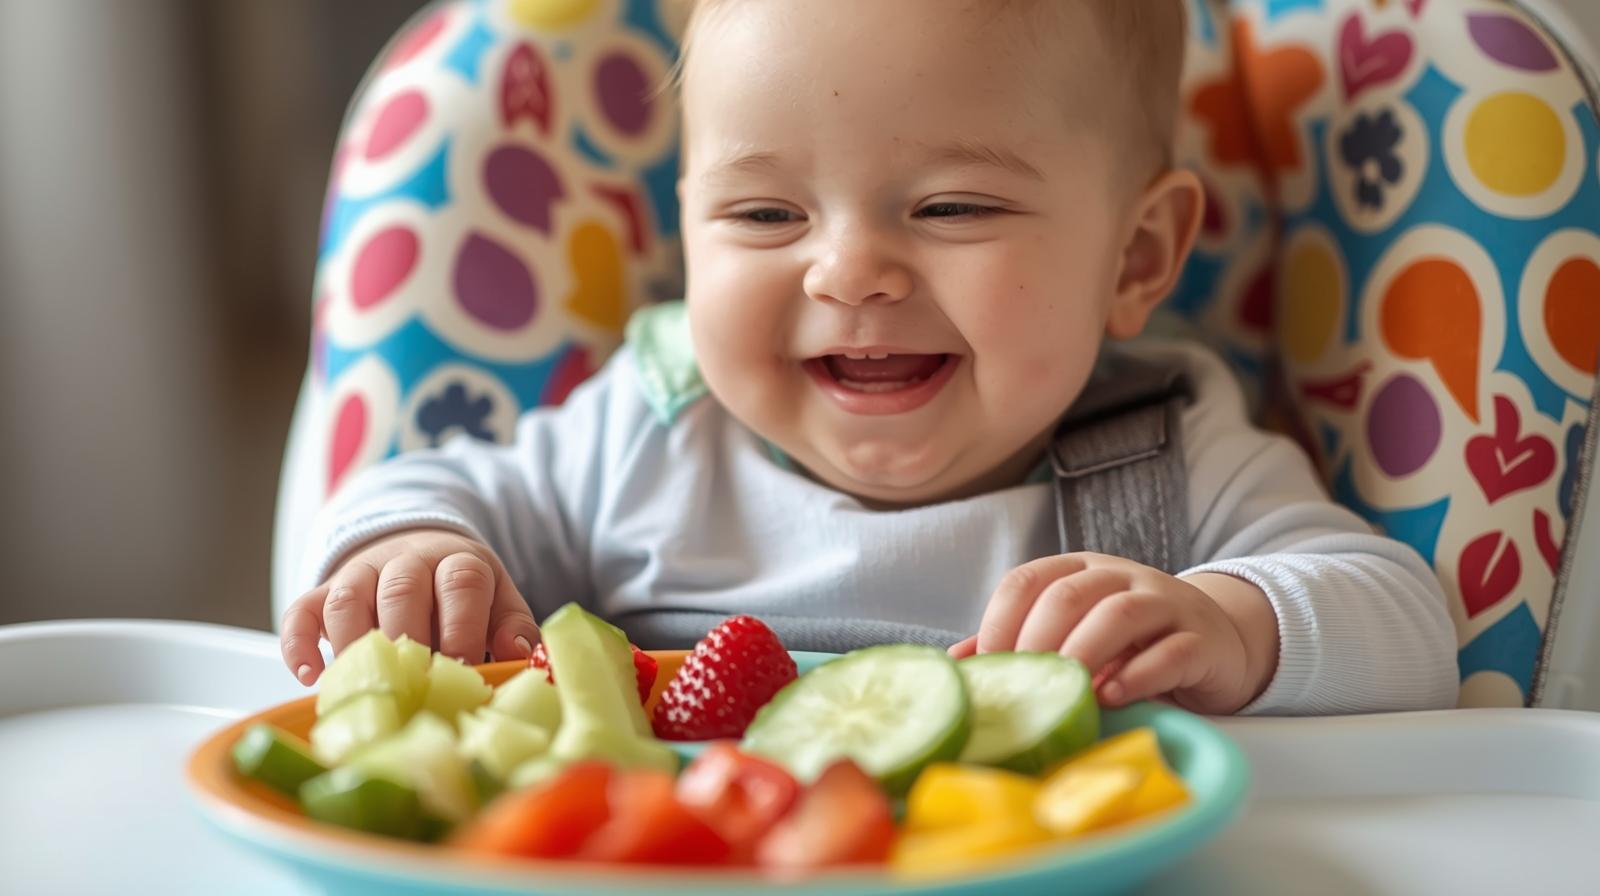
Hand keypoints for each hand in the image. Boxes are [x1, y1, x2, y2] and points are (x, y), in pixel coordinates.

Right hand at [279, 528, 538, 685]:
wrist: (417, 549)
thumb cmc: (462, 593)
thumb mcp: (498, 599)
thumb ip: (512, 626)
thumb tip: (519, 657)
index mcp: (457, 562)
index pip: (460, 583)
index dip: (462, 625)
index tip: (463, 667)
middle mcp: (406, 561)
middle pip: (402, 591)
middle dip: (410, 639)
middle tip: (417, 684)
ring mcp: (361, 574)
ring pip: (349, 600)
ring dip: (356, 644)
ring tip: (369, 687)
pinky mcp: (324, 591)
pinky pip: (302, 609)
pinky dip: (299, 641)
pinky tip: (311, 676)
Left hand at [950, 553, 1277, 714]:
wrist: (1217, 642)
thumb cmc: (1131, 644)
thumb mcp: (1074, 634)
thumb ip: (1021, 643)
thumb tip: (958, 663)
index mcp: (1080, 570)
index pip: (1028, 579)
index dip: (1001, 621)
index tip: (992, 667)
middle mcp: (1120, 577)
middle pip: (1068, 595)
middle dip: (1037, 642)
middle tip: (1027, 688)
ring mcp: (1165, 603)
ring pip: (1119, 615)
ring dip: (1085, 656)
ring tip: (1069, 694)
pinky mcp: (1201, 639)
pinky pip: (1171, 651)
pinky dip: (1138, 677)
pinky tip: (1114, 697)